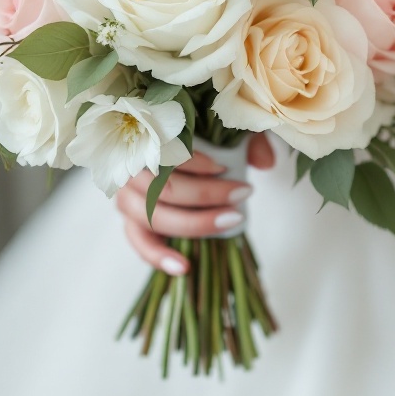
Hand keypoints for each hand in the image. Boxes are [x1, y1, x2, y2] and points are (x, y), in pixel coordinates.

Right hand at [116, 133, 275, 274]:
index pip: (165, 152)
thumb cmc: (204, 140)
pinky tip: (184, 267)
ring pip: (155, 216)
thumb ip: (247, 139)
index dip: (196, 162)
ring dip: (195, 223)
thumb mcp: (227, 129)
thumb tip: (266, 163)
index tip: (226, 167)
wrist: (180, 159)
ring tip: (232, 221)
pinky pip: (141, 243)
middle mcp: (131, 171)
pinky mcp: (132, 224)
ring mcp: (128, 199)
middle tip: (243, 193)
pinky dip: (160, 256)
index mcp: (147, 142)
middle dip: (206, 193)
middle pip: (164, 188)